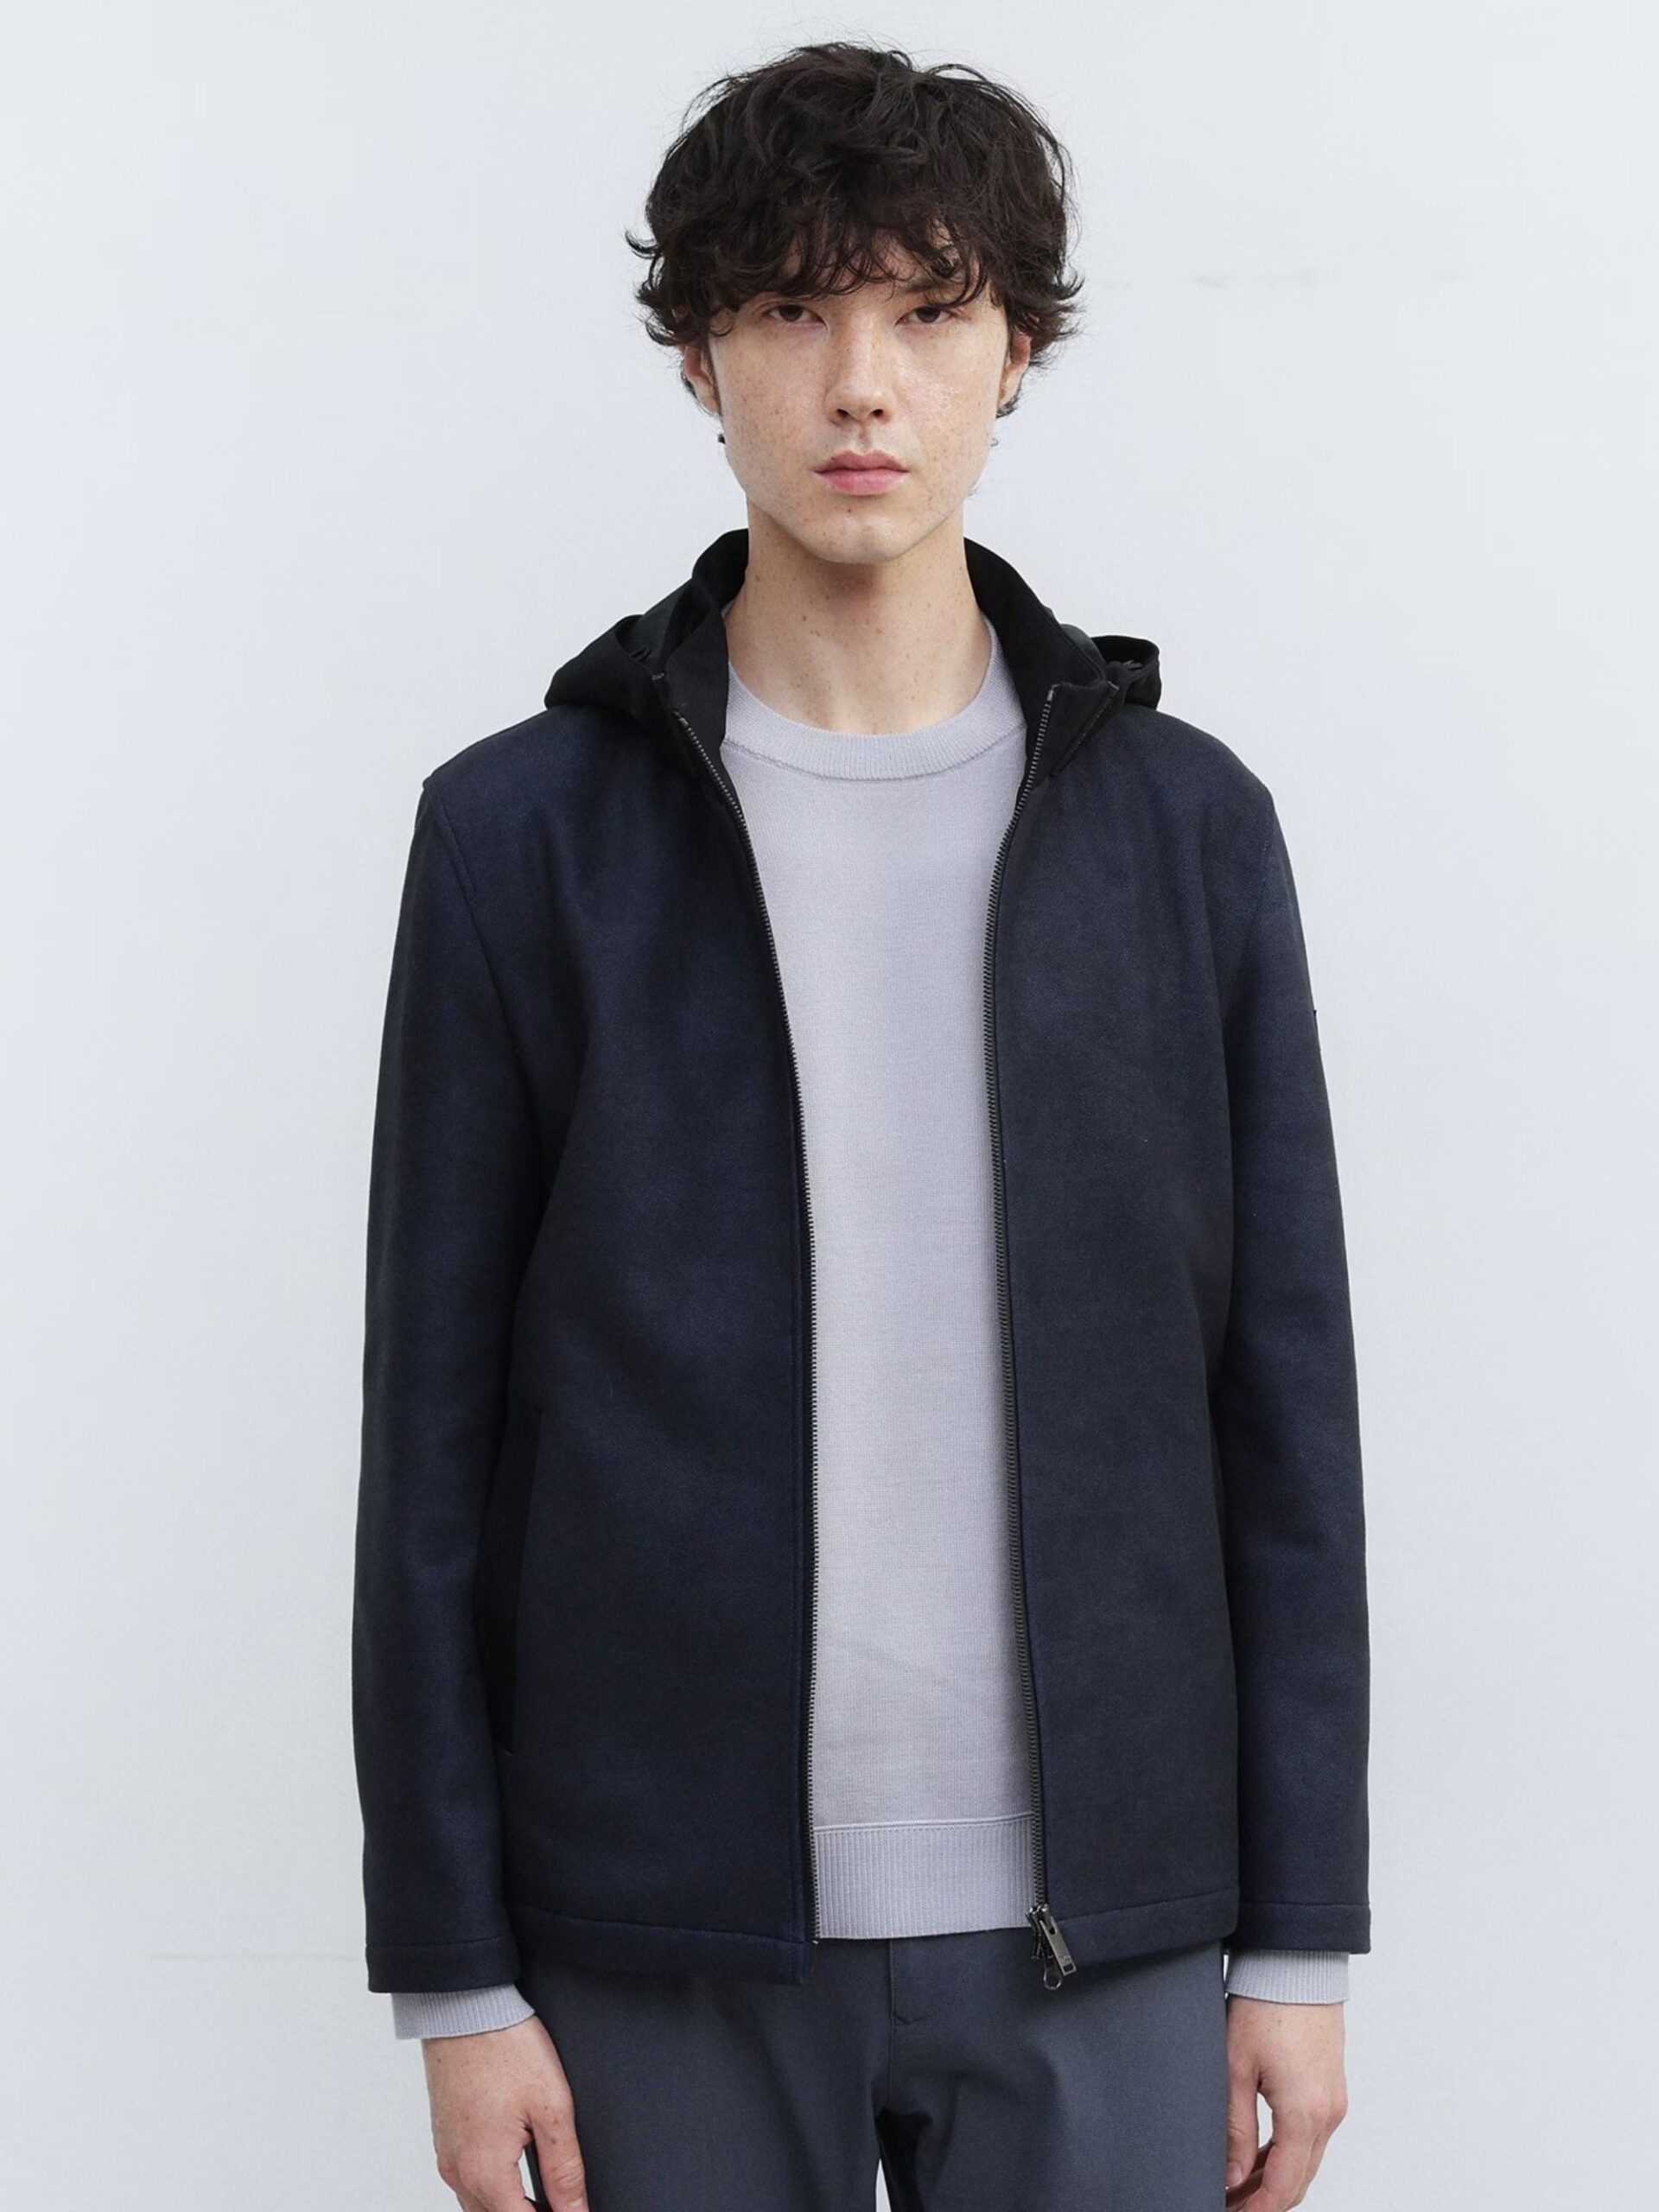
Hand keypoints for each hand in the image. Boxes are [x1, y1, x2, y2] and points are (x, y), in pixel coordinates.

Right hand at [423, 2013, 589, 2210]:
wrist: (464, 2007)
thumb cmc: (506, 2046)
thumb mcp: (551, 2107)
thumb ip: (564, 2169)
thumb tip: (576, 2211)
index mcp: (485, 2170)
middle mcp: (458, 2171)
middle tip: (562, 2203)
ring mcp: (447, 2155)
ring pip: (477, 2206)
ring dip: (508, 2207)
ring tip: (545, 2196)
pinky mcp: (444, 2139)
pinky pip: (466, 2182)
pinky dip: (491, 2190)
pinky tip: (516, 2174)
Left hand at [1224, 1996, 1348, 2207]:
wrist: (1297, 1963)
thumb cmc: (1266, 2004)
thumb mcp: (1237, 2067)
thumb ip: (1236, 2128)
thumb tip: (1232, 2175)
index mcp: (1306, 2114)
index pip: (1284, 2186)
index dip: (1256, 2210)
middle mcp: (1328, 2114)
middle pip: (1299, 2180)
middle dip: (1264, 2201)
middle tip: (1229, 2205)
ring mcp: (1333, 2101)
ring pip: (1306, 2160)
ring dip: (1275, 2179)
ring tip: (1236, 2186)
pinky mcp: (1330, 2088)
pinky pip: (1311, 2136)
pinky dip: (1287, 2154)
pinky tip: (1258, 2157)